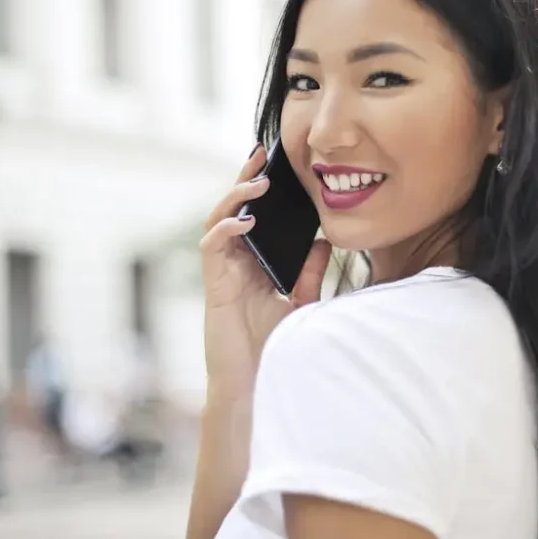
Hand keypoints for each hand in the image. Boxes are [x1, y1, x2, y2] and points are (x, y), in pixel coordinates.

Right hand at [198, 144, 331, 400]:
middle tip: (261, 154)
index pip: (252, 216)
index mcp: (253, 263)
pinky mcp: (214, 286)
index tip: (276, 164)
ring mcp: (222, 273)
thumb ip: (310, 274)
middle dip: (245, 180)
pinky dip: (226, 230)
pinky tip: (245, 222)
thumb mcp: (301, 304)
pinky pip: (211, 247)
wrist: (255, 383)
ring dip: (236, 198)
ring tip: (258, 184)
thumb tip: (326, 242)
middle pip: (233, 210)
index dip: (259, 189)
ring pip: (218, 221)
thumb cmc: (274, 348)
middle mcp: (234, 263)